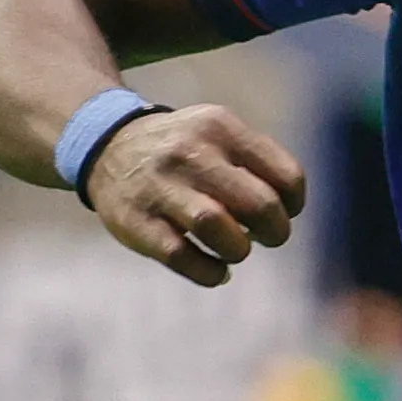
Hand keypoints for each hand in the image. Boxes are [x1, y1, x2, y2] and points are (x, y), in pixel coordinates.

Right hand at [88, 105, 306, 288]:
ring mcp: (160, 187)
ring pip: (218, 229)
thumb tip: (287, 212)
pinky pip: (184, 258)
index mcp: (220, 127)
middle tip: (265, 237)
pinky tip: (216, 269)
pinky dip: (211, 273)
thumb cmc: (184, 151)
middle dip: (275, 232)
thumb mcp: (218, 134)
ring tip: (234, 249)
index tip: (283, 212)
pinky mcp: (137, 222)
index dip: (294, 205)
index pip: (287, 176)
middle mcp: (190, 152)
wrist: (108, 146)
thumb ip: (257, 163)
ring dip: (239, 250)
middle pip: (259, 205)